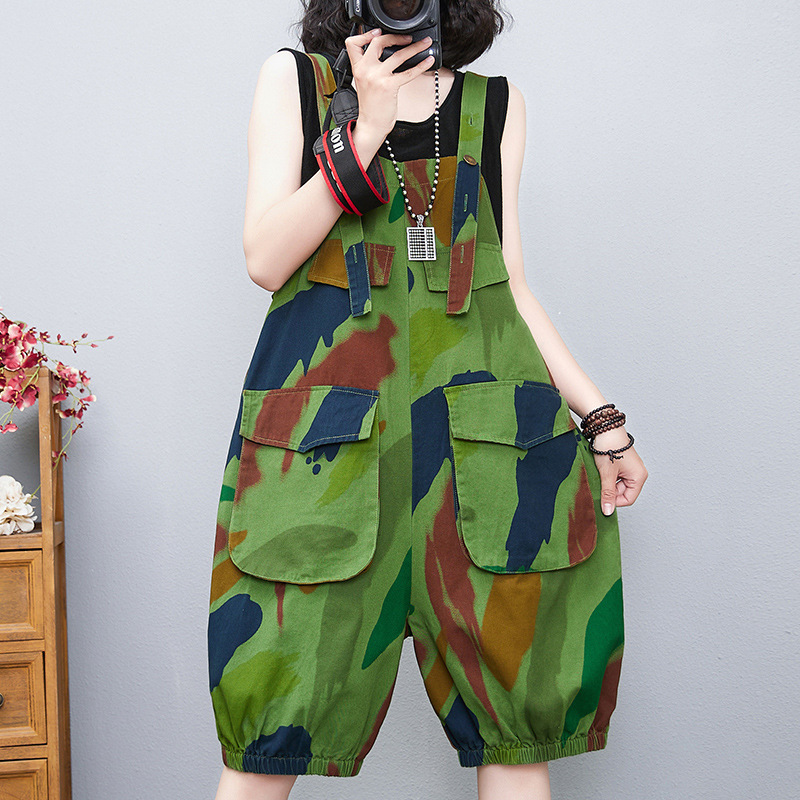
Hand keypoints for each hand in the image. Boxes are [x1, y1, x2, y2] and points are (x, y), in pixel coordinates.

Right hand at [344, 27, 435, 141]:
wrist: (371, 125)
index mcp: (357, 68)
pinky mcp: (389, 86)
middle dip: (395, 36)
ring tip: (425, 43)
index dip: (366, 34)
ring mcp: (377, 77)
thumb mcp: (364, 83)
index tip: (378, 32)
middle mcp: (365, 70)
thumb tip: (386, 55)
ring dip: (415, 47)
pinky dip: (421, 65)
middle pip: (378, 42)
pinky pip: (408, 72)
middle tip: (408, 38)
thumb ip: (370, 68)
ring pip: (398, 55)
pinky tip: (428, 61)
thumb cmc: (370, 107)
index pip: (353, 43)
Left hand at [589, 427, 647, 515]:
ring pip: (617, 485)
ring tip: (600, 473)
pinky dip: (607, 476)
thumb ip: (607, 494)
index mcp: (639, 477)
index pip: (628, 499)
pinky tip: (601, 470)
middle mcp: (637, 473)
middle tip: (599, 482)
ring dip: (607, 483)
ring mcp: (630, 469)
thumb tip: (608, 511)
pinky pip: (615, 477)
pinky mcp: (622, 464)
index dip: (614, 501)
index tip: (602, 499)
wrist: (605, 428)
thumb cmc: (609, 446)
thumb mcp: (607, 474)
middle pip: (622, 493)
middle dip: (609, 490)